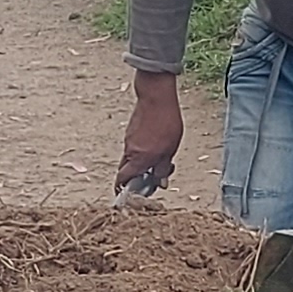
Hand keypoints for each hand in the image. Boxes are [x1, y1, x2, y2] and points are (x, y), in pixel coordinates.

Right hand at [116, 70, 184, 199]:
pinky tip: (157, 143)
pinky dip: (143, 151)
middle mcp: (130, 152)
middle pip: (126, 172)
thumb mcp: (170, 149)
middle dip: (136, 178)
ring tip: (161, 157)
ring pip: (132, 159)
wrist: (156, 97)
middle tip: (152, 178)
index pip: (122, 181)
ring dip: (143, 163)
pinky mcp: (131, 131)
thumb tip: (160, 183)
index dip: (124, 190)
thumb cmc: (165, 122)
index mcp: (139, 159)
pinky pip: (134, 147)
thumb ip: (163, 168)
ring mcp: (129, 141)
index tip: (132, 195)